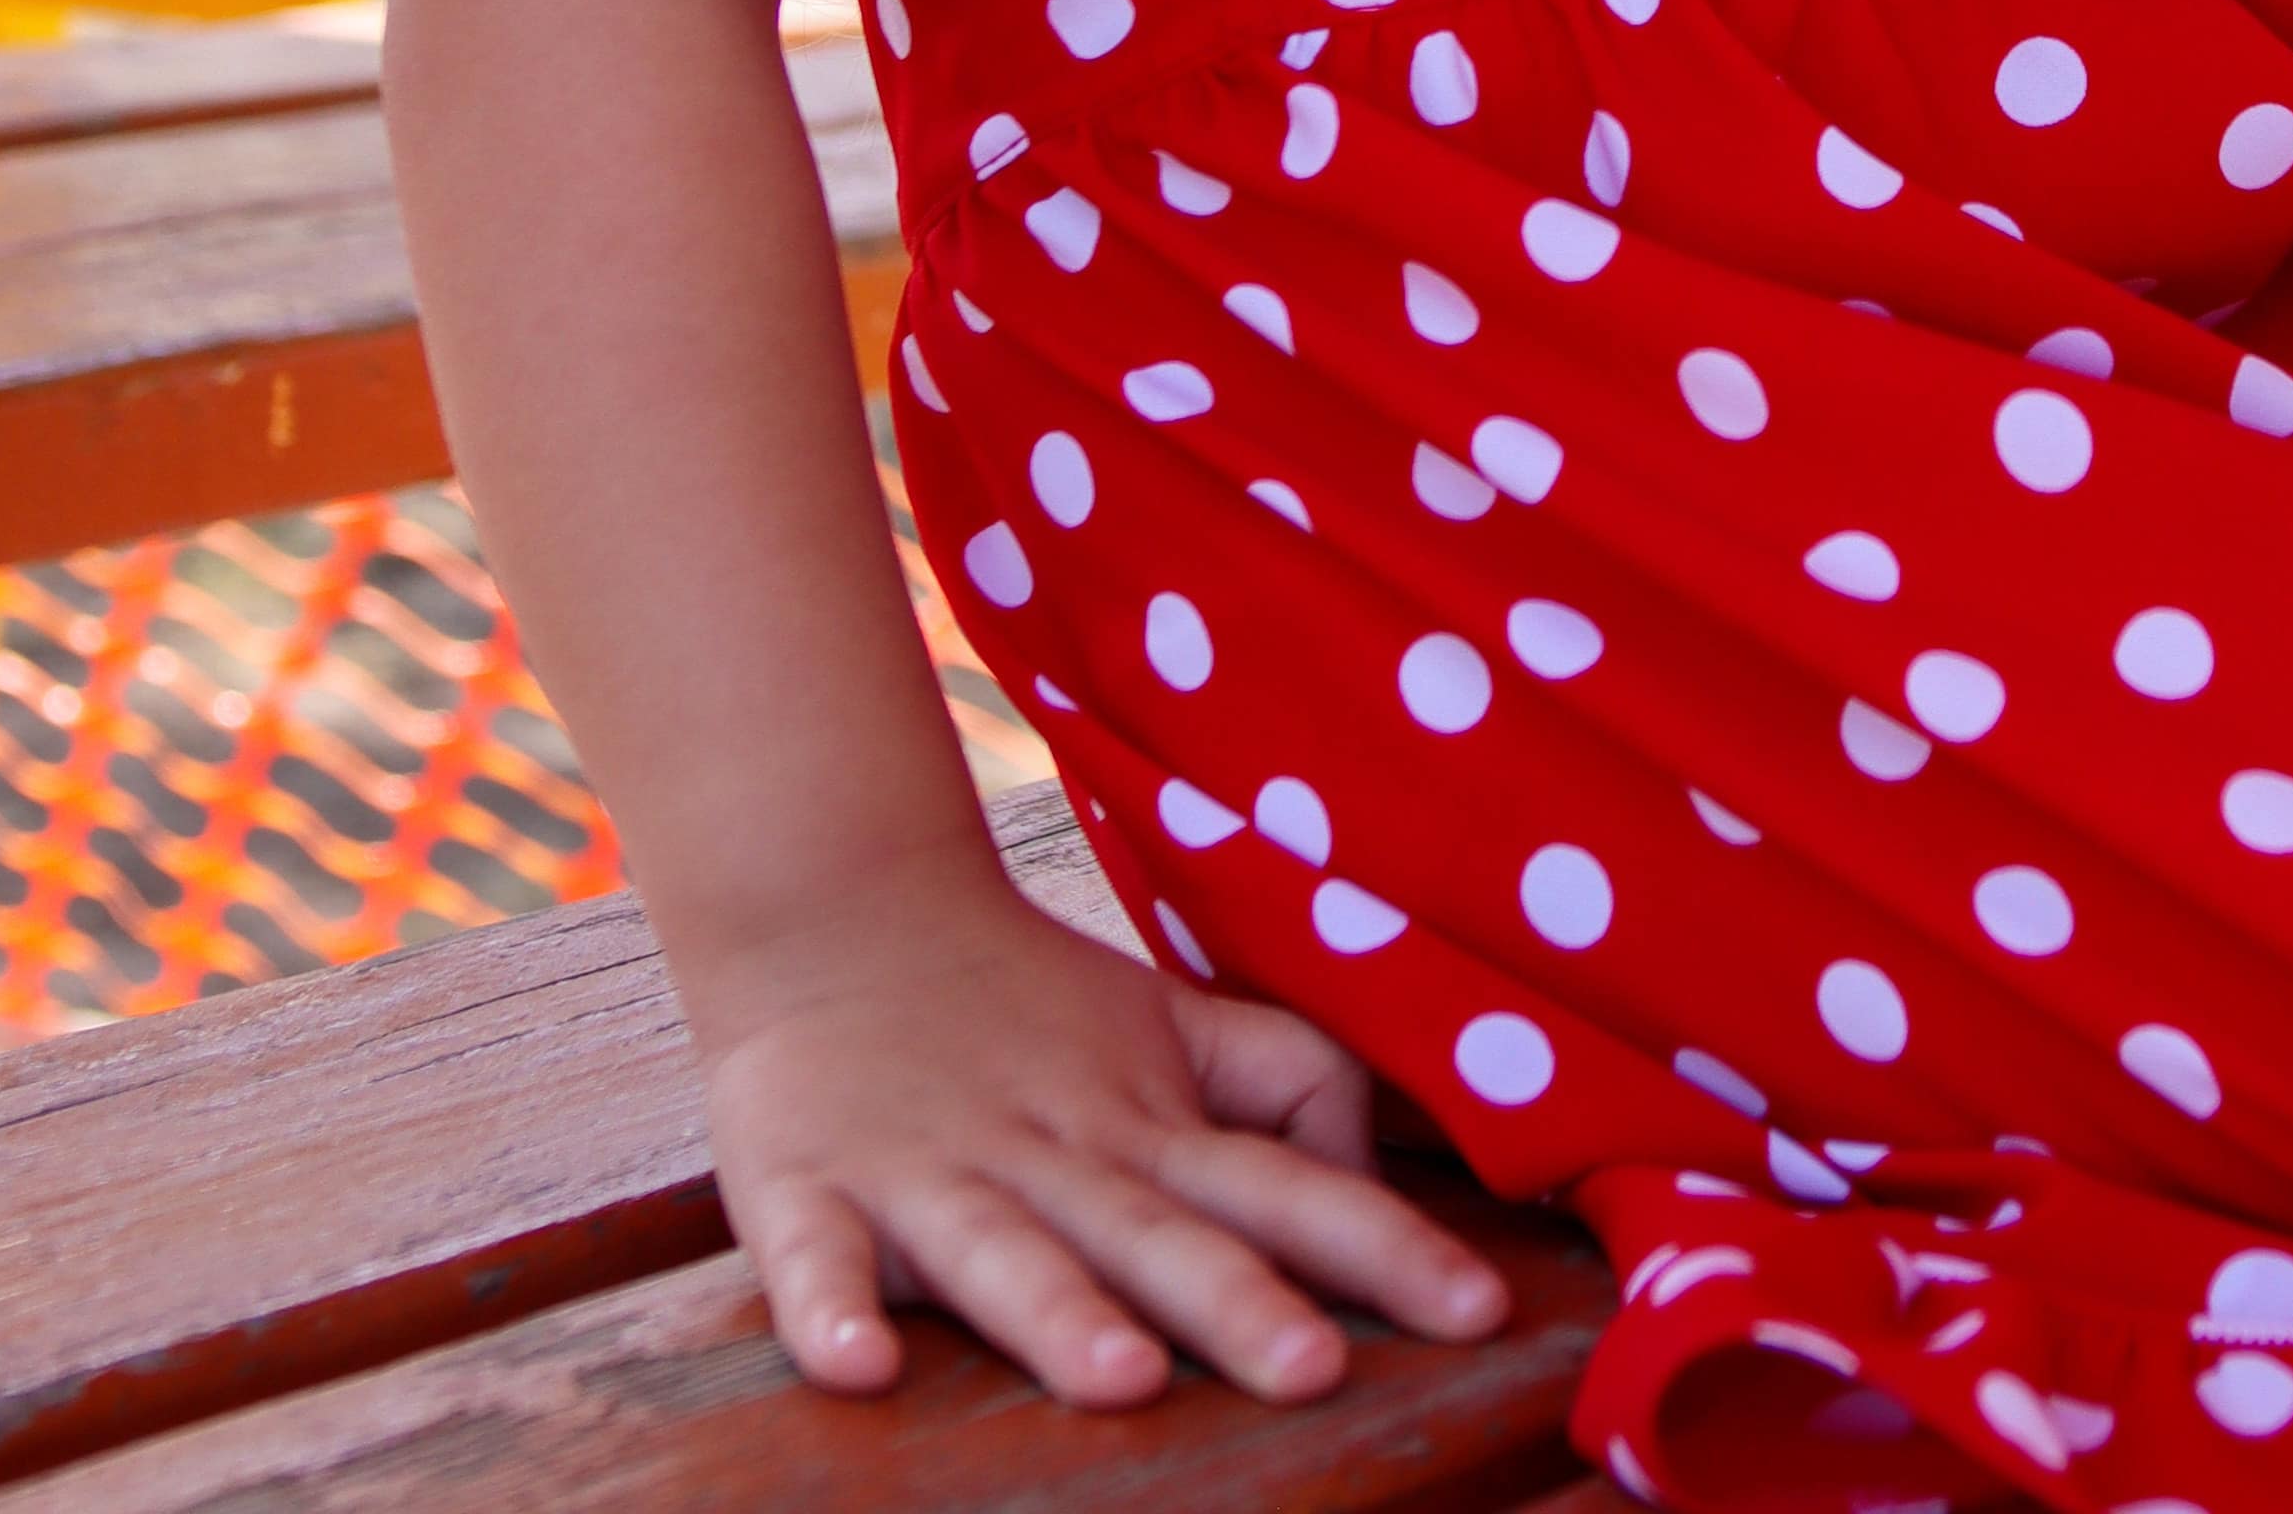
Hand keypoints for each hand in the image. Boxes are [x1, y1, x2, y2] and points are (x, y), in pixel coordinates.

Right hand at [694, 859, 1513, 1408]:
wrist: (837, 915)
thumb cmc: (1026, 1007)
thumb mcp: (1176, 1030)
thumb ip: (1286, 1085)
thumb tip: (1377, 1180)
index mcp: (1148, 1126)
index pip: (1289, 1189)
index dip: (1386, 1247)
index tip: (1485, 1310)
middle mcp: (1054, 1155)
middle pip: (1158, 1236)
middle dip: (1237, 1304)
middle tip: (1315, 1370)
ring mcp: (928, 1174)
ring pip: (1004, 1256)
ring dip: (1061, 1315)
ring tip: (1122, 1377)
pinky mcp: (807, 1185)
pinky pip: (816, 1258)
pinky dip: (829, 1309)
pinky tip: (859, 1366)